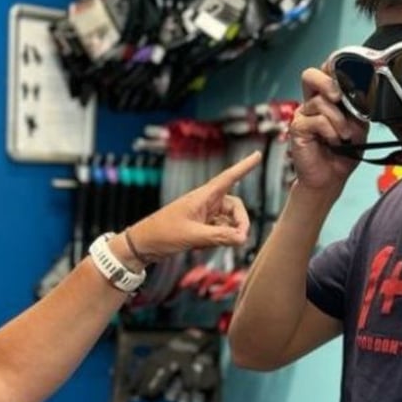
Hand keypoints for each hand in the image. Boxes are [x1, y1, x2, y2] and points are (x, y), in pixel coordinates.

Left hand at [120, 152, 262, 263]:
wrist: (143, 245)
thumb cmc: (163, 234)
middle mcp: (205, 202)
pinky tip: (203, 246)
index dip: (244, 167)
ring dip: (228, 232)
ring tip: (215, 245)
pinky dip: (219, 238)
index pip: (228, 178)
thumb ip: (219, 237)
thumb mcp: (193, 236)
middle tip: (240, 239)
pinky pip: (219, 229)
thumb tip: (242, 238)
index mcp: (202, 197)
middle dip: (240, 222)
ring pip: (228, 220)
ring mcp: (203, 214)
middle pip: (235, 206)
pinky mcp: (200, 226)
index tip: (258, 155)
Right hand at [287, 67, 363, 192]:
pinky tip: (334, 141)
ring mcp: (303, 115)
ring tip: (344, 136)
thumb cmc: (343, 153)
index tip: (351, 76)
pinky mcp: (297, 128)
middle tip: (338, 97)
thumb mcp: (359, 126)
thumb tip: (361, 96)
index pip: (326, 72)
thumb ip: (358, 108)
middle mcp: (312, 103)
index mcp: (326, 99)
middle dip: (327, 82)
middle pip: (310, 75)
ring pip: (321, 103)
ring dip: (339, 121)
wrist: (331, 178)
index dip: (336, 68)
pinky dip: (331, 131)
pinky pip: (317, 120)